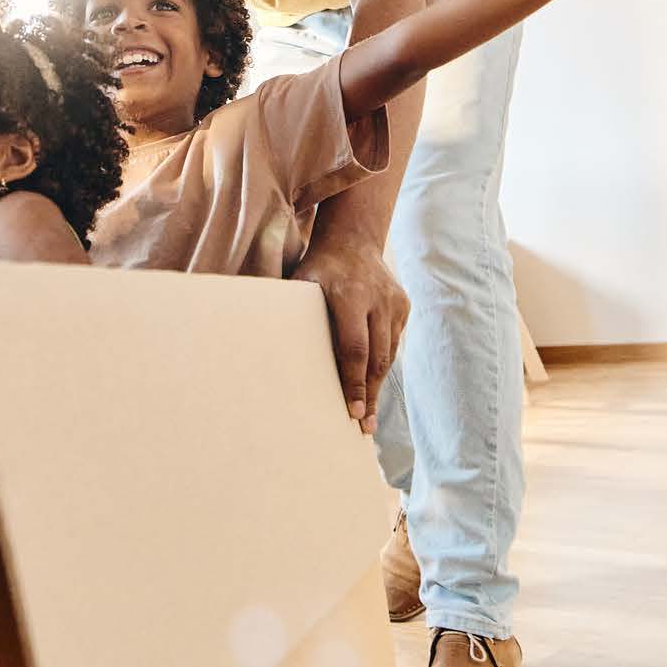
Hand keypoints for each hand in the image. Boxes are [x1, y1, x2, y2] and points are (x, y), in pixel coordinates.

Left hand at [291, 236, 410, 433]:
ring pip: (388, 354)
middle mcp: (377, 300)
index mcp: (350, 295)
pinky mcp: (404, 306)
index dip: (354, 382)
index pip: (354, 348)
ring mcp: (395, 303)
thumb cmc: (319, 268)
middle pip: (376, 358)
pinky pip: (393, 343)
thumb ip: (292, 313)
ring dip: (377, 386)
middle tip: (364, 428)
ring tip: (368, 416)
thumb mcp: (302, 283)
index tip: (353, 411)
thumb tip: (263, 349)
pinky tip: (373, 385)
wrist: (354, 239)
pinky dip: (382, 364)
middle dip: (369, 395)